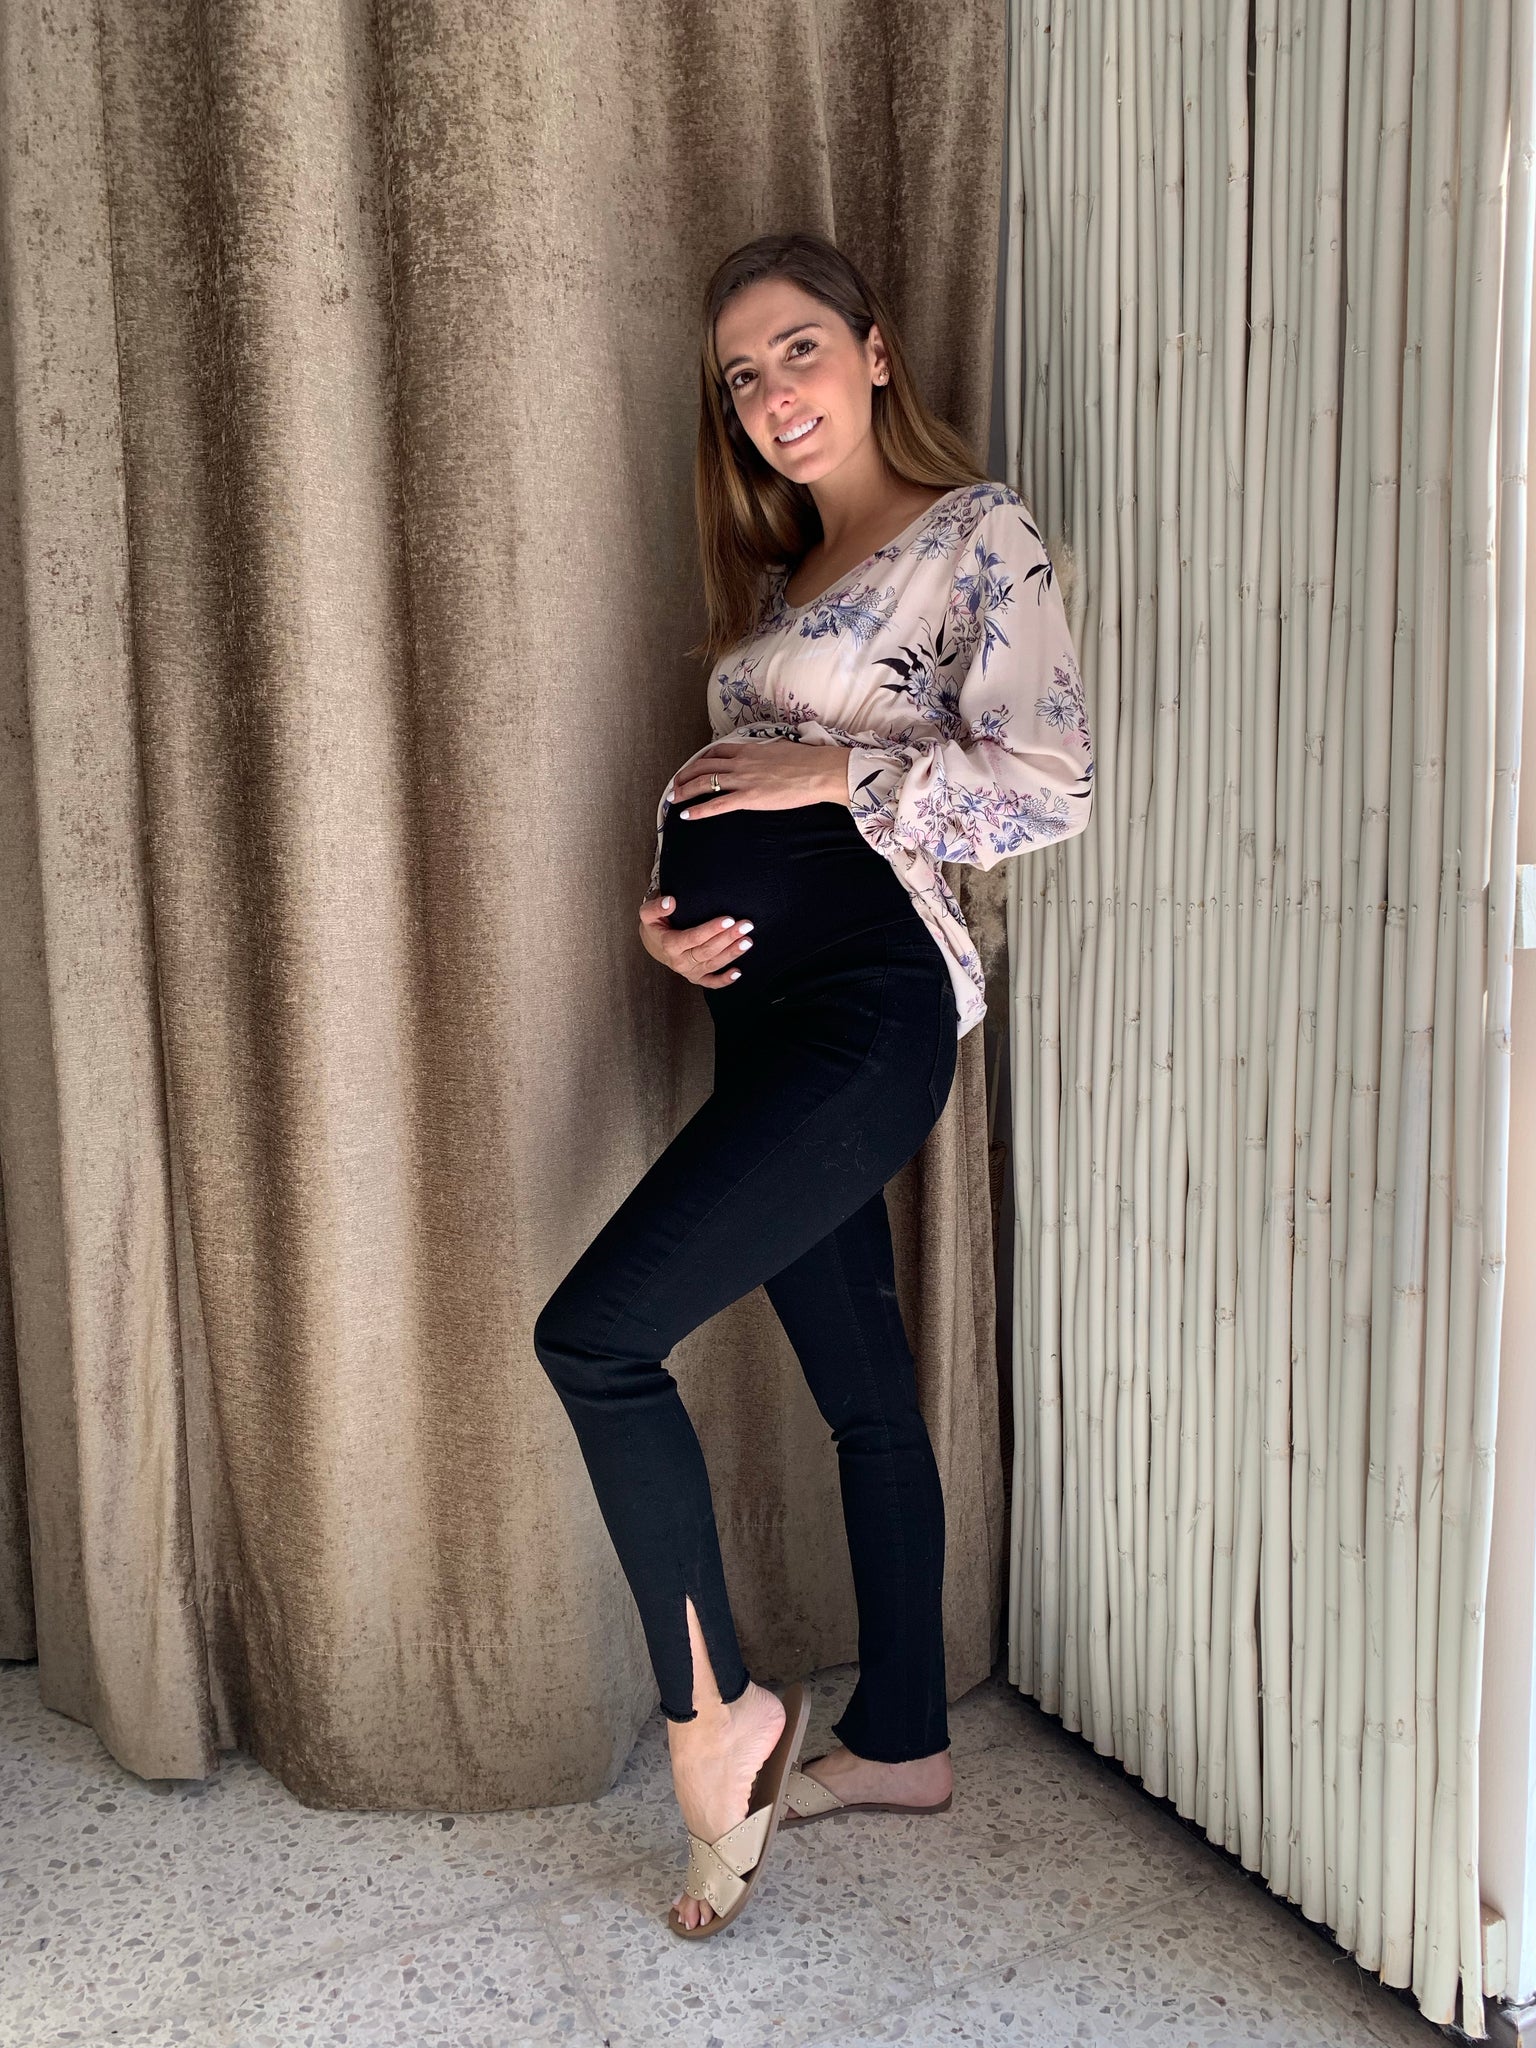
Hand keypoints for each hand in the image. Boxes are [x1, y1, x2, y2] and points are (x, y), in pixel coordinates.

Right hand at [638, 892, 754, 987]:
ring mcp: (688, 971)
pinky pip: (710, 982)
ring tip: (747, 942)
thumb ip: (656, 906)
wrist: (653, 943)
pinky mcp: (695, 977)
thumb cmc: (655, 925)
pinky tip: (738, 973)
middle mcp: (679, 961)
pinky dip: (724, 980)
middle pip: (707, 950)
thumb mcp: (647, 913)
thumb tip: (672, 902)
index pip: (693, 937)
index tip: (728, 919)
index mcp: (669, 944)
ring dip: (731, 954)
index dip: (711, 929)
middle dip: (728, 938)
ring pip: (712, 964)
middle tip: (745, 926)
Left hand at [669, 739, 848, 819]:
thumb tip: (772, 759)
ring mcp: (743, 780)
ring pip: (704, 783)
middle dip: (685, 775)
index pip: (717, 751)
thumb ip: (769, 755)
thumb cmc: (809, 761)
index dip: (701, 760)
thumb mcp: (784, 750)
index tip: (694, 766)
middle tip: (675, 784)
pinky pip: (716, 805)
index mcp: (750, 749)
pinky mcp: (748, 798)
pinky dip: (698, 810)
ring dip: (684, 791)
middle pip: (704, 766)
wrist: (819, 771)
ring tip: (673, 798)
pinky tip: (686, 815)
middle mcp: (741, 762)